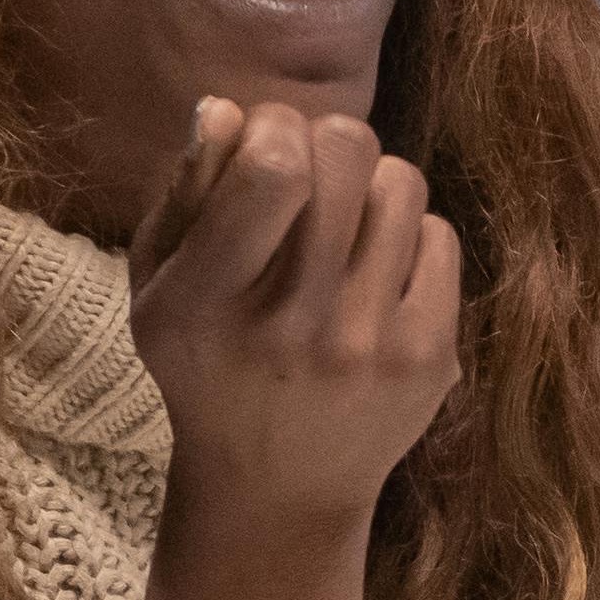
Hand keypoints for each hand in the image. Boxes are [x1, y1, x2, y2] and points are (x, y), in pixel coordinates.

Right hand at [123, 97, 462, 547]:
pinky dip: (410, 237)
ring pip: (401, 184)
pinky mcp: (431, 360)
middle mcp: (295, 324)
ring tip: (344, 224)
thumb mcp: (159, 288)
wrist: (276, 491)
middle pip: (346, 153)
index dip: (277, 125)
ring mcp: (372, 345)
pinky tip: (377, 271)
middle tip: (309, 174)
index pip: (273, 169)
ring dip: (371, 185)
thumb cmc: (208, 367)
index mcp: (211, 299)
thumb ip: (185, 194)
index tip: (268, 142)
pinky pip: (441, 237)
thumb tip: (229, 109)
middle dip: (326, 140)